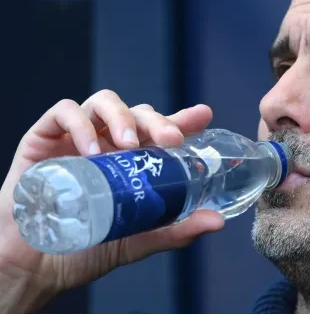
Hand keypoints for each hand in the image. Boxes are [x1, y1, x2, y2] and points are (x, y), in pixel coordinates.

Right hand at [0, 90, 224, 312]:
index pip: (162, 130)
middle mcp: (109, 144)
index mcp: (134, 161)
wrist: (35, 264)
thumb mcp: (138, 240)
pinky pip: (64, 112)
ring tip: (130, 145)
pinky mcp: (44, 138)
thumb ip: (175, 230)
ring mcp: (77, 138)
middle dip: (158, 120)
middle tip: (171, 139)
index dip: (184, 118)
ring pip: (104, 102)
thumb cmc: (86, 247)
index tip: (203, 114)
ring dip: (122, 117)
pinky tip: (91, 151)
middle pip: (138, 112)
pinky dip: (80, 124)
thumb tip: (216, 221)